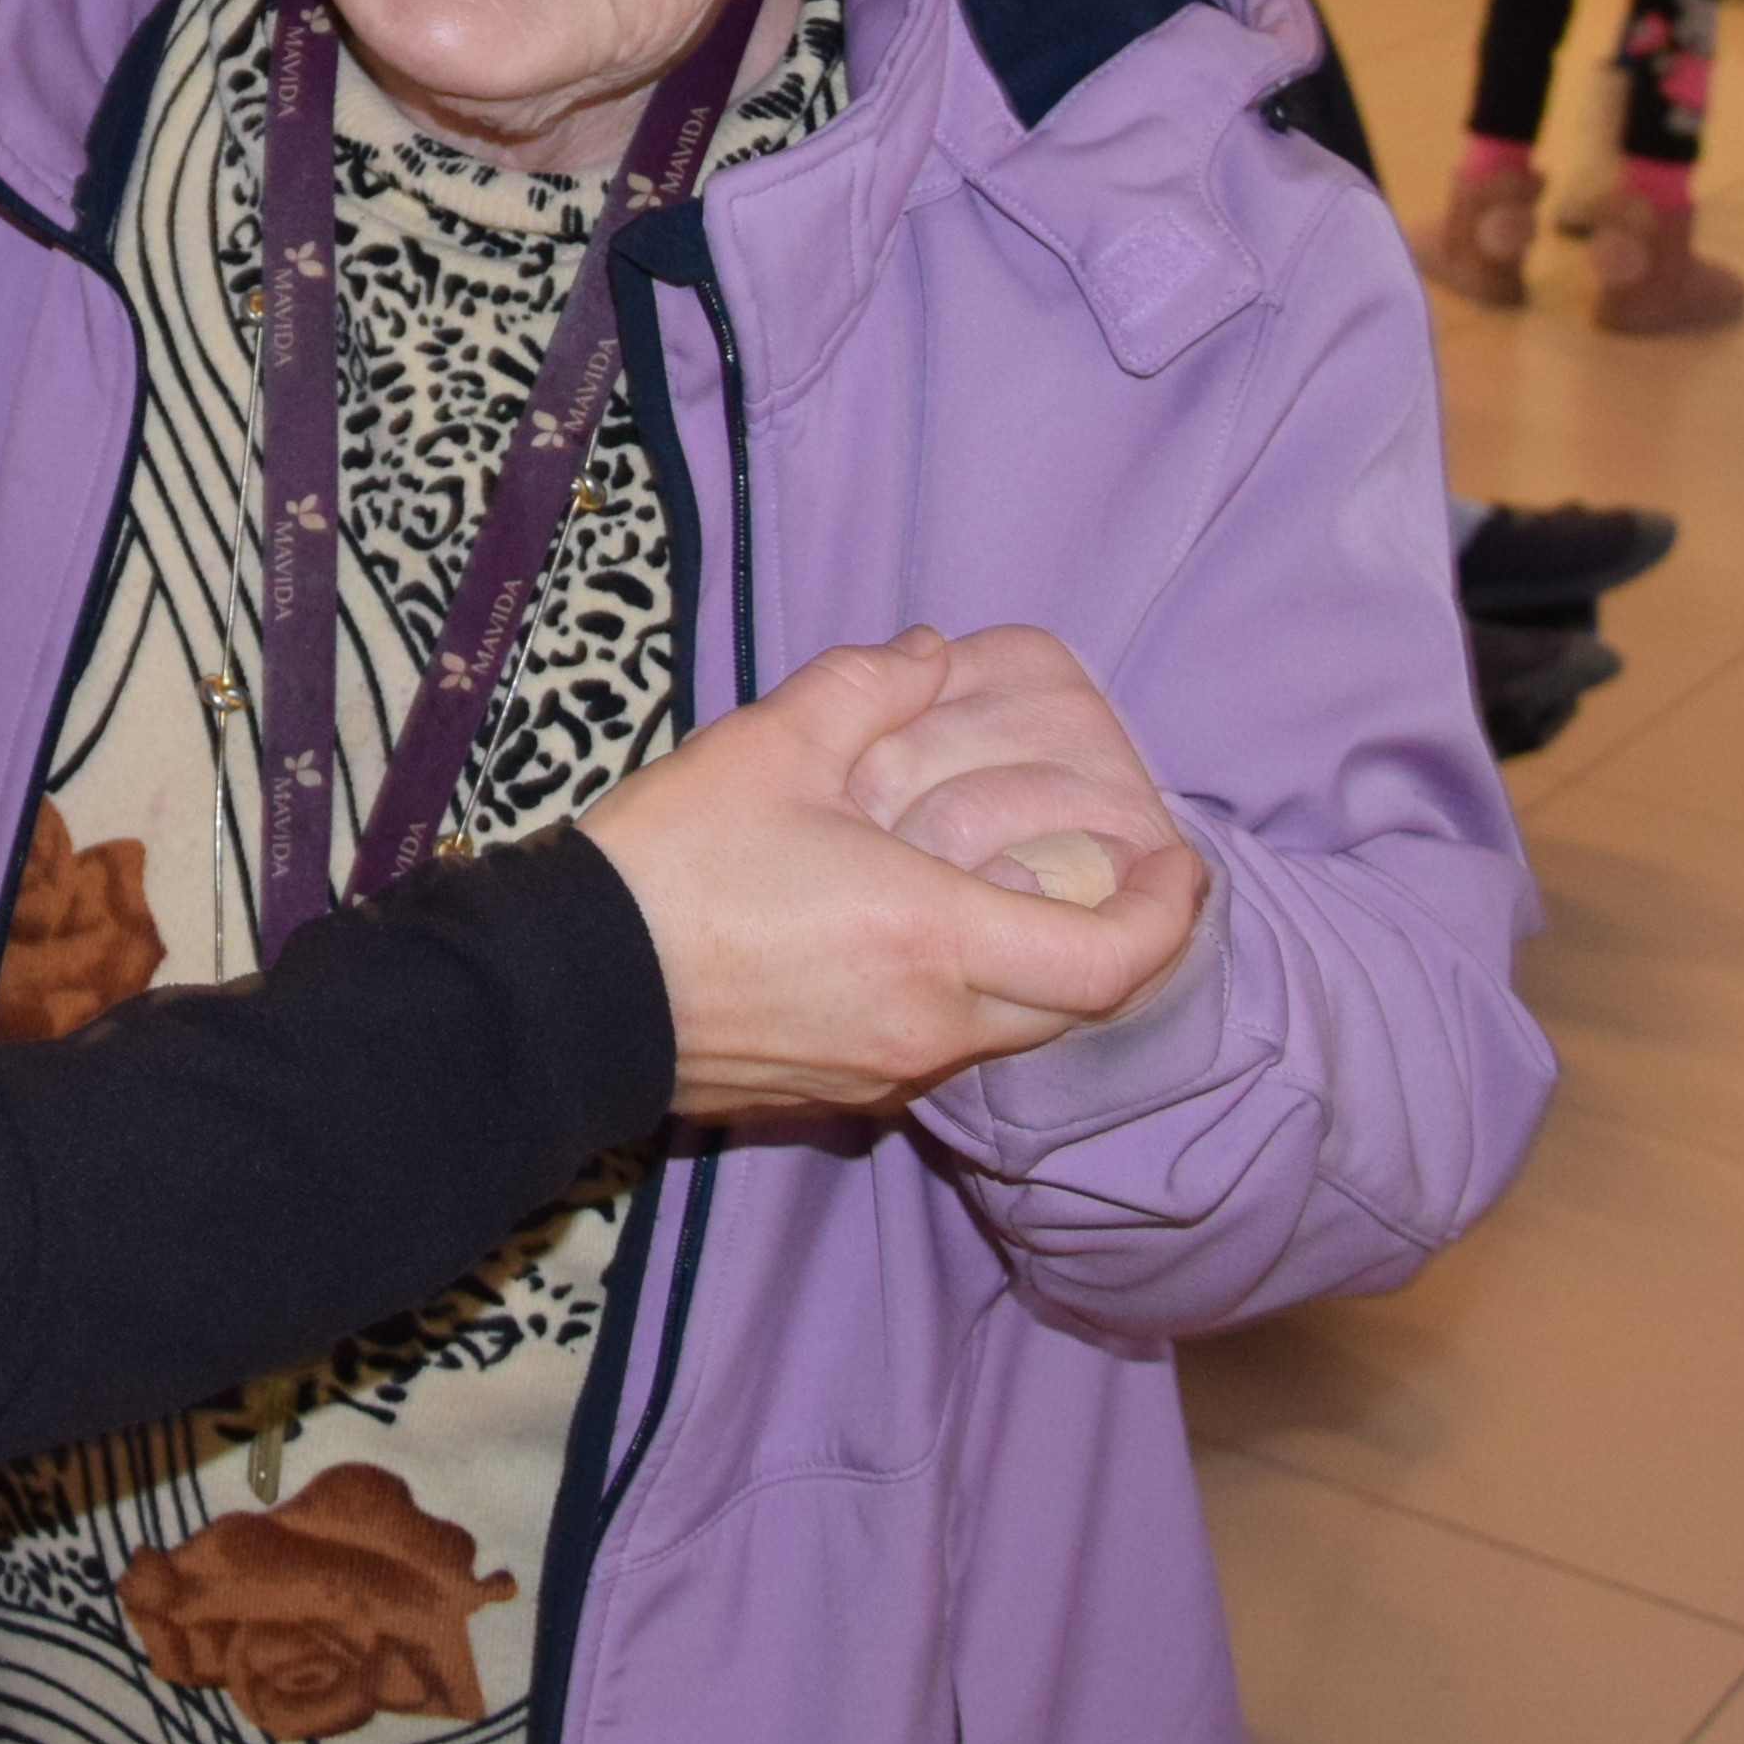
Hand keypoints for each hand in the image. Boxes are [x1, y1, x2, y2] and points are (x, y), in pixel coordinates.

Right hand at [578, 635, 1204, 1119]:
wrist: (565, 994)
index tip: (1178, 861)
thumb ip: (869, 686)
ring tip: (1016, 890)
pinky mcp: (838, 1090)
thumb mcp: (771, 745)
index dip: (1164, 913)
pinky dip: (965, 995)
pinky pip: (939, 1048)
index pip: (1109, 961)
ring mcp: (884, 1070)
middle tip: (1120, 873)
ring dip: (1036, 970)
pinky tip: (922, 935)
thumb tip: (930, 653)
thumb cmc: (673, 869)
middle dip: (1114, 940)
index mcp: (932, 940)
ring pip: (1006, 1032)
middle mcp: (928, 1027)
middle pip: (1072, 1006)